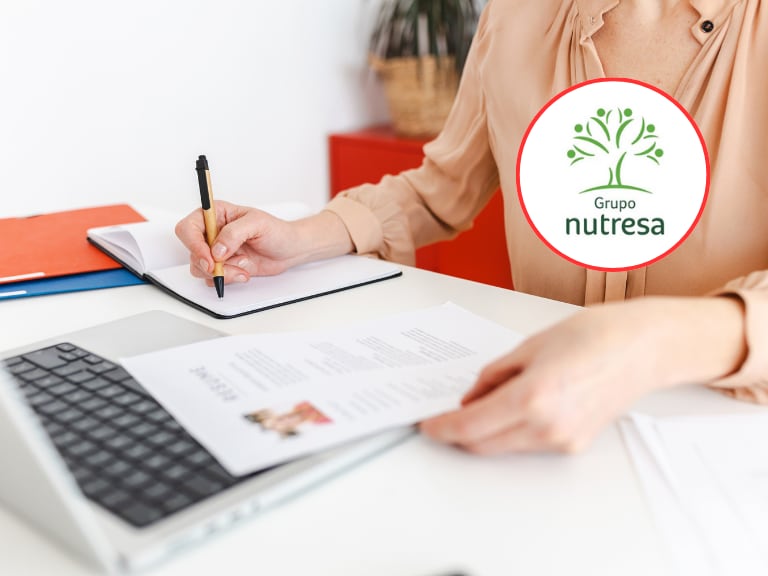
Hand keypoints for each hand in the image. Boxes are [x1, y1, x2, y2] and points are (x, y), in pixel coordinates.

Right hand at [175, 200, 352, 284]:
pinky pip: (212, 278)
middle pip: (191, 250)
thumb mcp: (257, 224)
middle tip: (222, 268)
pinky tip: (244, 272)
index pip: (189, 227)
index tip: (208, 258)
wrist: (290, 250)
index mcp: (216, 214)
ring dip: (221, 272)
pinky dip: (228, 278)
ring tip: (243, 266)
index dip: (194, 244)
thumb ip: (234, 233)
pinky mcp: (223, 266)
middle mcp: (212, 232)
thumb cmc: (277, 231)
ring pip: (200, 267)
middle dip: (207, 263)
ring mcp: (216, 251)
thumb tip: (217, 249)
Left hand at [420, 297, 745, 453]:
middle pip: (482, 444)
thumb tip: (471, 398)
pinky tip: (511, 406)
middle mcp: (547, 426)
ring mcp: (562, 440)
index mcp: (532, 396)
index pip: (469, 425)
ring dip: (483, 432)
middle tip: (443, 416)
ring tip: (481, 401)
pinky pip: (527, 444)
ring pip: (503, 446)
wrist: (643, 348)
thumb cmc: (593, 335)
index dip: (441, 427)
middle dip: (457, 433)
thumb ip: (494, 376)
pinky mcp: (573, 444)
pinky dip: (509, 430)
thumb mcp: (528, 347)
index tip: (426, 424)